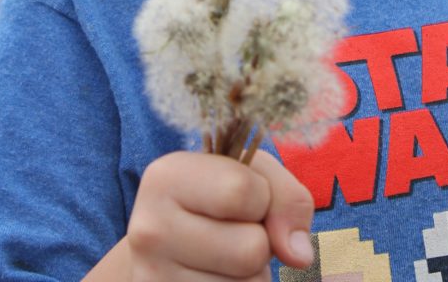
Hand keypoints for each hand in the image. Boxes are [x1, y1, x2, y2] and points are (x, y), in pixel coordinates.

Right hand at [127, 149, 314, 281]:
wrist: (171, 245)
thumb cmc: (220, 201)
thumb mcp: (253, 176)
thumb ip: (286, 197)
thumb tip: (298, 255)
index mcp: (165, 177)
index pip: (242, 192)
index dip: (261, 197)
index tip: (240, 198)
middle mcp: (149, 229)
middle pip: (250, 248)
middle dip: (259, 242)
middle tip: (231, 233)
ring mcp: (152, 278)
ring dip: (251, 275)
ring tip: (223, 258)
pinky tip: (215, 279)